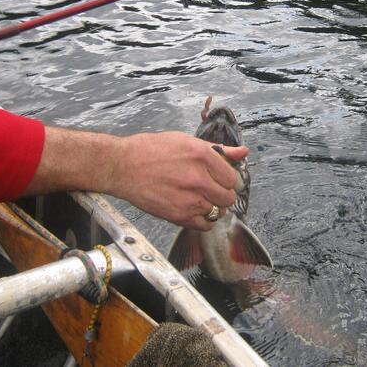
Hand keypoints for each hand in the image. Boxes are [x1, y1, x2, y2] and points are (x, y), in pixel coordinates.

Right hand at [108, 131, 247, 229]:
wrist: (122, 166)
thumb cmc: (151, 150)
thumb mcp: (187, 141)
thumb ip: (219, 150)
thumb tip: (243, 152)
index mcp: (203, 156)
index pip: (233, 177)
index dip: (227, 179)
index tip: (220, 179)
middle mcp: (199, 178)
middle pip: (229, 197)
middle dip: (222, 194)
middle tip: (210, 189)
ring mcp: (189, 199)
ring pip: (219, 211)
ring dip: (213, 206)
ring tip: (199, 198)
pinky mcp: (178, 215)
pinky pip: (205, 225)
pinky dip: (203, 220)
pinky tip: (193, 209)